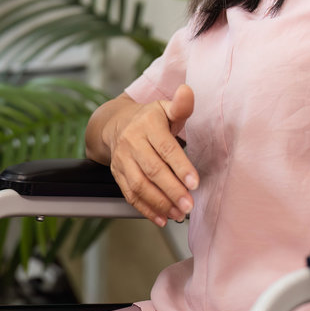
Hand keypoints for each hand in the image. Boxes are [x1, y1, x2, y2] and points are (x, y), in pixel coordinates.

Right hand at [100, 84, 199, 226]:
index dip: (180, 166)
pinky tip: (162, 218)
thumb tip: (187, 92)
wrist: (115, 124)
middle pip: (152, 169)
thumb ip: (180, 105)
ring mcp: (122, 159)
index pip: (165, 147)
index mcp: (147, 124)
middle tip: (189, 205)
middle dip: (172, 190)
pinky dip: (146, 209)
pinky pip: (130, 194)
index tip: (194, 183)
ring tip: (178, 214)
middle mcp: (132, 141)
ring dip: (160, 203)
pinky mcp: (117, 174)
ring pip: (139, 185)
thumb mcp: (165, 108)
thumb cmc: (150, 119)